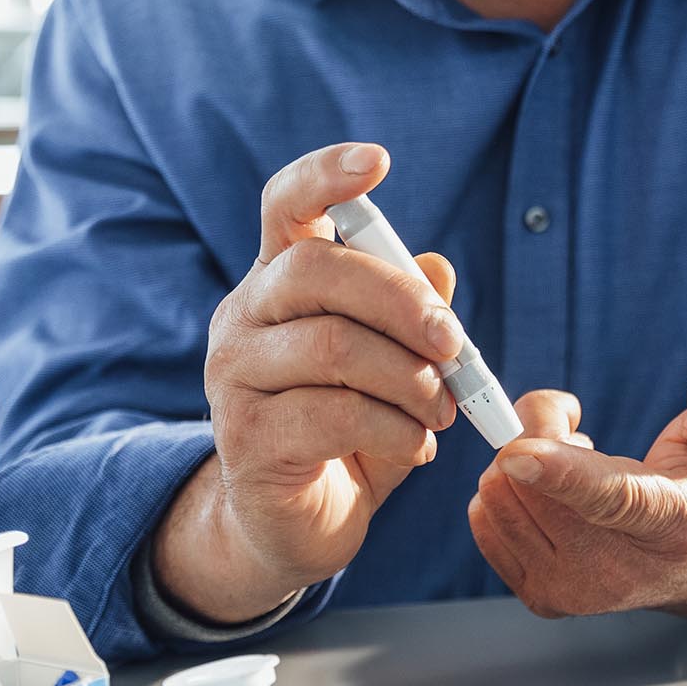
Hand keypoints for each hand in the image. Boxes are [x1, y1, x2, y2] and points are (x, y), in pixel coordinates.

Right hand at [153, 142, 462, 622]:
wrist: (289, 525)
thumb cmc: (344, 429)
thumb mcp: (389, 366)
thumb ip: (409, 317)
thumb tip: (437, 267)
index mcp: (276, 281)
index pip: (284, 205)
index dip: (326, 175)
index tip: (379, 160)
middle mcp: (243, 316)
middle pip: (314, 270)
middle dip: (400, 301)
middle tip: (453, 343)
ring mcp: (234, 377)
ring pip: (332, 347)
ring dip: (410, 379)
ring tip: (443, 410)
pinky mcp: (245, 439)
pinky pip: (333, 415)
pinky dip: (396, 429)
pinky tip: (418, 447)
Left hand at [468, 359, 686, 622]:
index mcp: (677, 527)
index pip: (612, 500)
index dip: (560, 473)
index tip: (516, 451)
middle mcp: (622, 572)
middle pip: (532, 486)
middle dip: (539, 431)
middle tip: (580, 434)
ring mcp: (577, 592)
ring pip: (499, 497)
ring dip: (521, 461)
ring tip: (572, 466)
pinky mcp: (542, 597)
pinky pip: (484, 520)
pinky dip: (506, 490)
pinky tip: (550, 493)